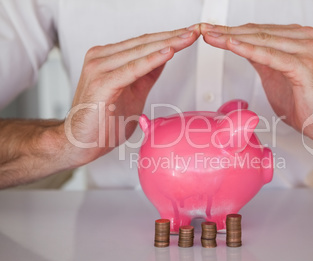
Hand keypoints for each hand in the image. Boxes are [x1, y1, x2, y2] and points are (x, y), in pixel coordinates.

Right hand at [64, 25, 200, 165]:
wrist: (80, 142)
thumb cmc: (103, 121)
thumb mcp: (133, 93)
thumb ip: (146, 74)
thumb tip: (164, 56)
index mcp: (108, 58)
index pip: (144, 43)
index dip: (170, 37)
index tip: (191, 33)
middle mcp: (101, 58)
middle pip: (144, 43)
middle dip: (173, 36)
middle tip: (196, 30)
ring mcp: (99, 68)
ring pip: (140, 52)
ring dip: (168, 44)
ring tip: (188, 37)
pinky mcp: (101, 83)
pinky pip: (132, 69)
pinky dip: (151, 60)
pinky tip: (168, 52)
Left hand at [200, 23, 312, 144]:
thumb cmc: (304, 100)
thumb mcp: (275, 74)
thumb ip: (262, 58)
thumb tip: (242, 46)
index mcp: (296, 38)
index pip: (257, 30)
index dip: (231, 30)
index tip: (210, 30)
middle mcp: (303, 39)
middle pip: (257, 32)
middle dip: (226, 32)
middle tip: (204, 30)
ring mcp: (306, 50)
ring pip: (262, 40)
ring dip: (232, 38)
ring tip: (211, 36)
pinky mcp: (304, 66)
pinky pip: (270, 56)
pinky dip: (249, 50)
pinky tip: (231, 45)